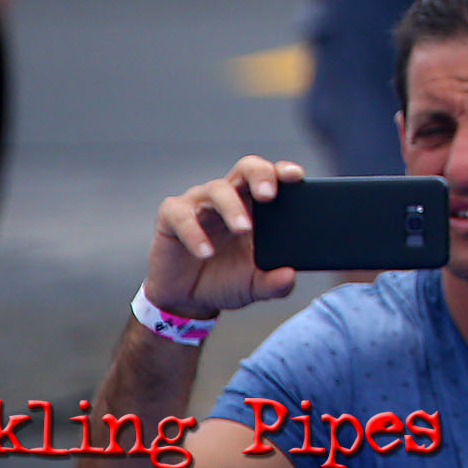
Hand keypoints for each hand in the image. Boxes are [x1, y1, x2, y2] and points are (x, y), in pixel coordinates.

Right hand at [146, 156, 304, 318]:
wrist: (188, 299)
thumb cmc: (227, 280)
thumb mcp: (255, 286)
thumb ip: (275, 283)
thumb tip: (289, 276)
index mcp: (255, 205)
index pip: (272, 177)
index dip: (283, 171)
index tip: (295, 177)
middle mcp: (230, 197)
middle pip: (246, 168)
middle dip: (259, 175)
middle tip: (268, 195)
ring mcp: (200, 204)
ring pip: (217, 189)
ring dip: (232, 207)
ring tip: (243, 229)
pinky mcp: (171, 217)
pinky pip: (181, 215)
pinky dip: (194, 232)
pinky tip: (206, 252)